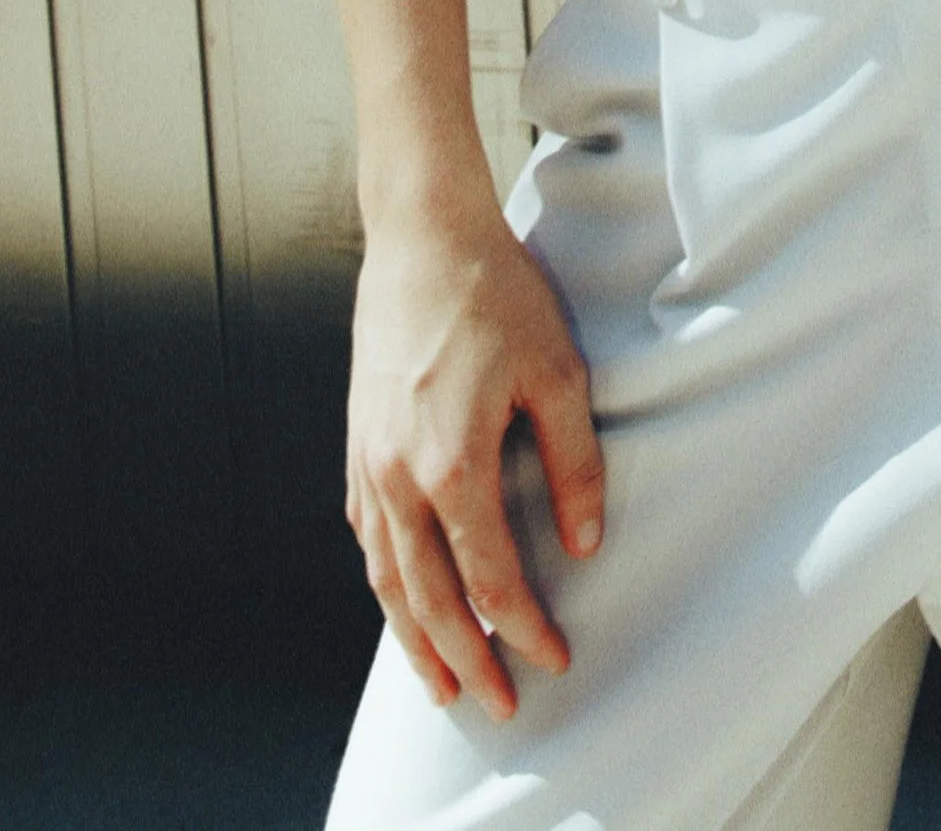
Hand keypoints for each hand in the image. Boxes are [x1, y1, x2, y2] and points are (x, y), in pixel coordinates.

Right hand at [345, 192, 606, 713]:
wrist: (422, 234)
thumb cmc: (495, 294)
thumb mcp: (558, 372)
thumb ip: (573, 462)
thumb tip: (583, 543)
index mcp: (452, 463)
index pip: (491, 578)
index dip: (524, 628)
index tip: (554, 659)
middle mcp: (398, 475)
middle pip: (428, 597)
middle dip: (465, 659)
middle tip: (496, 706)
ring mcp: (369, 460)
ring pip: (386, 576)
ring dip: (413, 635)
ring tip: (441, 680)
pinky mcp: (357, 442)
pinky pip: (367, 534)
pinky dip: (386, 579)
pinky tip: (403, 596)